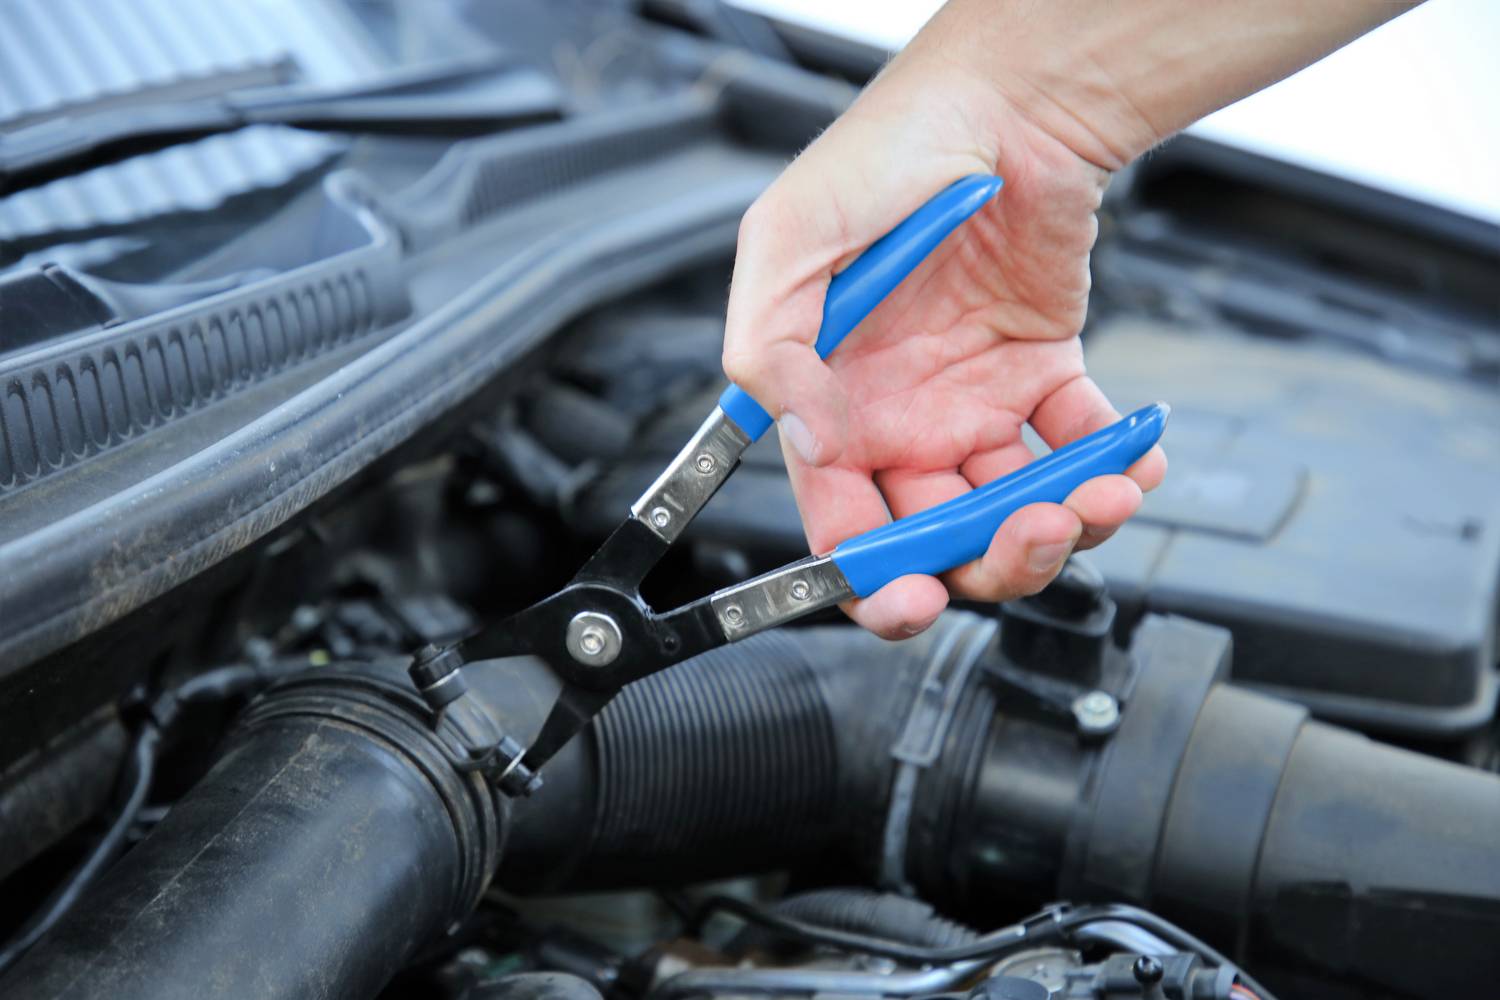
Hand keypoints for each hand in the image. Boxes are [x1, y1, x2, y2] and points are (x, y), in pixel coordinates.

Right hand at [721, 54, 1165, 638]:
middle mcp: (902, 416)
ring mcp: (975, 401)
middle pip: (936, 536)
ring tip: (1094, 495)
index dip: (869, 577)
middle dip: (983, 560)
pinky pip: (1078, 445)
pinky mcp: (1045, 374)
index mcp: (833, 402)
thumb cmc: (888, 155)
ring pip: (1012, 507)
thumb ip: (769, 352)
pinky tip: (1126, 459)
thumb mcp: (789, 241)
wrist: (1004, 103)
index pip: (841, 521)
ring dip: (1060, 524)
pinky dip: (1112, 467)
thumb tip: (807, 442)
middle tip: (1022, 537)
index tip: (907, 598)